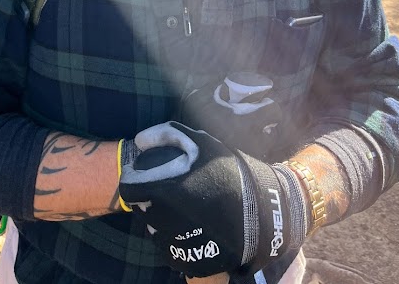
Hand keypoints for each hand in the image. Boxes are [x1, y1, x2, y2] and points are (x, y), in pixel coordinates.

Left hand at [119, 122, 306, 277]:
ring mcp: (182, 244)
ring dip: (160, 221)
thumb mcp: (202, 143)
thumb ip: (167, 135)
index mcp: (170, 190)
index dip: (135, 183)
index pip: (131, 190)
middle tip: (166, 193)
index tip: (145, 179)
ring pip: (155, 233)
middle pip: (142, 212)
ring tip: (180, 209)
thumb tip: (140, 141)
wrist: (267, 211)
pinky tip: (190, 227)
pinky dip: (175, 241)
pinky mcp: (194, 262)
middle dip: (149, 201)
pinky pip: (172, 252)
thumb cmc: (231, 172)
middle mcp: (171, 221)